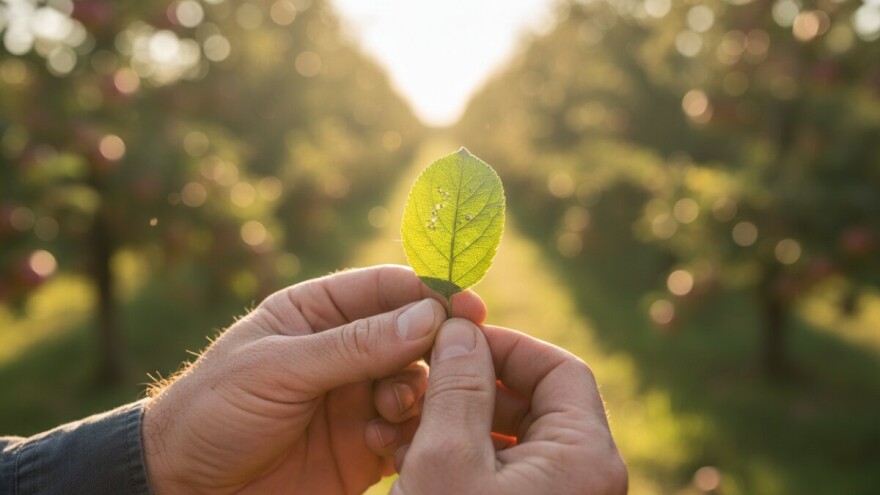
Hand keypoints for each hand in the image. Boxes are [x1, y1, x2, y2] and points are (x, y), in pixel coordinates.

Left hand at [142, 265, 485, 493]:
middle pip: (411, 335)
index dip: (429, 292)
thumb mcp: (278, 368)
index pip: (385, 288)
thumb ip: (353, 345)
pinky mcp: (364, 446)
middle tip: (453, 362)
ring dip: (418, 393)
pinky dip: (411, 435)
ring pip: (416, 384)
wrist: (185, 487)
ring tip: (392, 408)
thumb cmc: (214, 410)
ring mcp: (356, 398)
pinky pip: (408, 433)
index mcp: (317, 314)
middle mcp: (345, 351)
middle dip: (433, 346)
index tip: (468, 306)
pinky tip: (386, 445)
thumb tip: (426, 315)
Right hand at [392, 319, 627, 493]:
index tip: (451, 339)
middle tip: (420, 383)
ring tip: (403, 427)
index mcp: (585, 458)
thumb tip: (461, 330)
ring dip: (456, 423)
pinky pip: (500, 472)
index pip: (560, 369)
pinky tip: (409, 460)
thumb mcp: (446, 458)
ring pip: (511, 438)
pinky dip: (460, 458)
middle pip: (534, 402)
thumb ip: (457, 386)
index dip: (505, 345)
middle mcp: (583, 478)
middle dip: (471, 387)